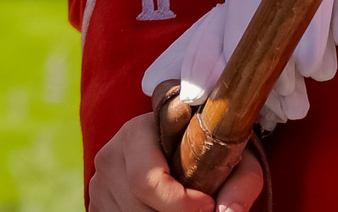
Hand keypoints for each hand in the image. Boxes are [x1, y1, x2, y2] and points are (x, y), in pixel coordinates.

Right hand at [88, 109, 262, 211]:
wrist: (181, 145)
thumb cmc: (208, 151)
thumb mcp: (233, 159)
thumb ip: (240, 184)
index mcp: (136, 133)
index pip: (148, 180)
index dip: (180, 203)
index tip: (208, 204)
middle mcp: (111, 155)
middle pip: (140, 208)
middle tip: (199, 210)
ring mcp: (99, 181)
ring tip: (180, 208)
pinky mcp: (96, 201)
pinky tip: (160, 211)